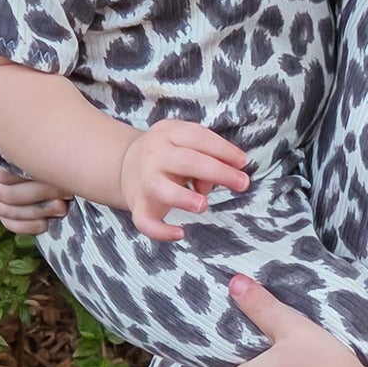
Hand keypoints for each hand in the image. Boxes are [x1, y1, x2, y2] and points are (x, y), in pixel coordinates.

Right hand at [0, 120, 69, 234]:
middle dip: (42, 196)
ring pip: (7, 210)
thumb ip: (33, 138)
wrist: (14, 122)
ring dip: (37, 212)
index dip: (39, 180)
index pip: (6, 175)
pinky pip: (6, 220)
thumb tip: (59, 151)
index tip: (66, 178)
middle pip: (8, 193)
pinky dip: (26, 226)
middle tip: (67, 194)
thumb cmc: (27, 120)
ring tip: (61, 208)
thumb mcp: (27, 122)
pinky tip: (44, 224)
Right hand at [118, 120, 250, 241]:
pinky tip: (179, 233)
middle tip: (242, 183)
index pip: (198, 137)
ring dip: (183, 197)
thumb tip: (221, 179)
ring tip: (204, 204)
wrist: (125, 164)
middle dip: (217, 172)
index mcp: (168, 133)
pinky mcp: (137, 205)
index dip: (223, 149)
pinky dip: (160, 231)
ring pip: (161, 188)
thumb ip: (207, 156)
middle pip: (186, 161)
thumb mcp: (185, 144)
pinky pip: (145, 221)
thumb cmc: (169, 154)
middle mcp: (154, 154)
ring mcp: (144, 180)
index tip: (243, 162)